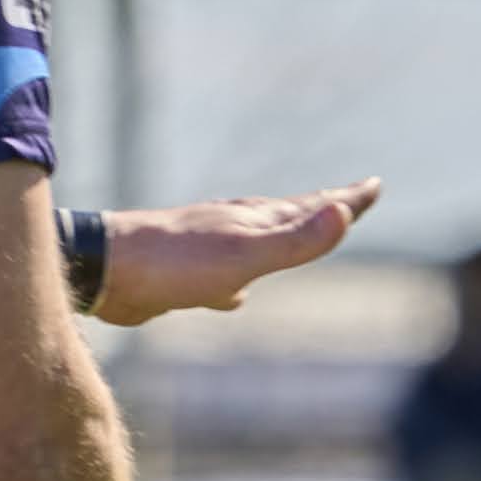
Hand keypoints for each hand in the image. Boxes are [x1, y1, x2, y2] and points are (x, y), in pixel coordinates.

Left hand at [93, 180, 380, 327]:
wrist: (106, 270)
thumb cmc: (175, 264)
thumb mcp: (245, 255)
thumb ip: (294, 241)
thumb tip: (344, 213)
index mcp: (255, 221)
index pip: (314, 206)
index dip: (347, 200)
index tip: (374, 184)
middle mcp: (235, 227)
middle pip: (289, 216)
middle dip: (321, 209)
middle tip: (348, 199)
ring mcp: (209, 249)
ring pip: (257, 241)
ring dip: (282, 238)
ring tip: (295, 237)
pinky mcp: (185, 275)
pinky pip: (226, 275)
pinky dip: (240, 281)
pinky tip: (236, 296)